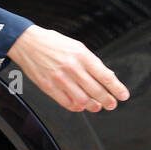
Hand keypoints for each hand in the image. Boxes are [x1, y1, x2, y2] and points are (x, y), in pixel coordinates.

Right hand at [6, 25, 129, 111]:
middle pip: (96, 90)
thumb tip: (106, 76)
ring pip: (83, 100)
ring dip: (93, 106)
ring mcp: (60, 79)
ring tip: (97, 106)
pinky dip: (76, 107)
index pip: (105, 76)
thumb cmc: (53, 43)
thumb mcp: (76, 46)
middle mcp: (72, 68)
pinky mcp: (49, 87)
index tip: (123, 95)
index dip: (116, 88)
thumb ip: (91, 62)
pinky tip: (80, 106)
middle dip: (108, 100)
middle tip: (112, 104)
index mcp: (81, 55)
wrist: (27, 43)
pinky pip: (67, 102)